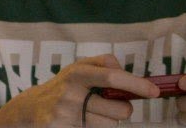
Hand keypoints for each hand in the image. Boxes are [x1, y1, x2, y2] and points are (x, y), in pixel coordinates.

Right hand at [0, 55, 158, 127]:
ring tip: (91, 113)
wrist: (31, 110)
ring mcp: (66, 114)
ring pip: (111, 125)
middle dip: (122, 109)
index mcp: (76, 72)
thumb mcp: (78, 68)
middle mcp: (71, 92)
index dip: (136, 84)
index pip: (111, 77)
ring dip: (108, 121)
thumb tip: (126, 72)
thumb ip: (103, 63)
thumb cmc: (64, 87)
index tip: (154, 91)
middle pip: (119, 109)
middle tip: (110, 104)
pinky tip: (81, 122)